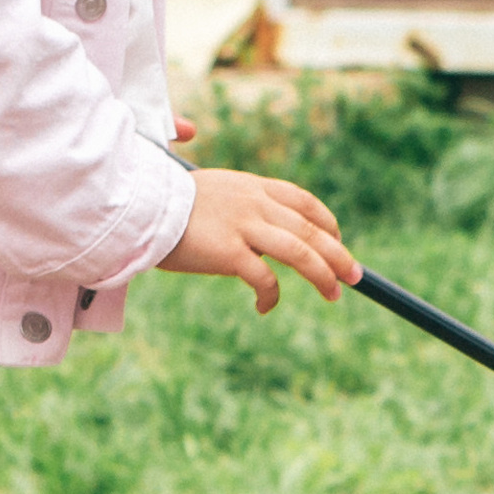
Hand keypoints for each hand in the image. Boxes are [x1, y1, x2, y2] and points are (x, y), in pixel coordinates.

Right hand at [159, 168, 356, 312]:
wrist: (139, 208)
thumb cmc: (167, 206)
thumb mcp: (212, 194)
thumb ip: (238, 205)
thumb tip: (254, 233)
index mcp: (252, 187)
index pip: (303, 201)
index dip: (326, 223)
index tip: (337, 240)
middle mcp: (254, 203)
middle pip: (310, 229)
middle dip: (338, 254)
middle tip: (355, 275)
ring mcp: (244, 226)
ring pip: (299, 252)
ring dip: (322, 275)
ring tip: (334, 294)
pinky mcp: (229, 252)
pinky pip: (264, 279)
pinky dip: (271, 295)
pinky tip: (265, 306)